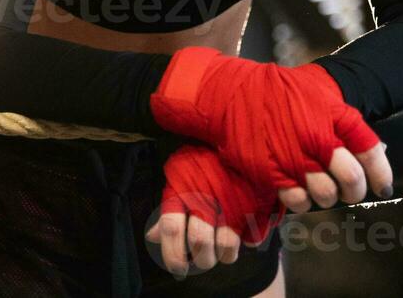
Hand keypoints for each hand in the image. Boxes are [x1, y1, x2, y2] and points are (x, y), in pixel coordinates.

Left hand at [145, 143, 282, 278]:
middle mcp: (204, 198)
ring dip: (223, 256)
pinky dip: (242, 245)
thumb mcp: (179, 180)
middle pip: (198, 240)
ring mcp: (229, 202)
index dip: (172, 254)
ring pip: (225, 244)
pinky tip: (237, 241)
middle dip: (201, 259)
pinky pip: (248, 236)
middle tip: (201, 261)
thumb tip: (151, 237)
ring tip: (220, 253)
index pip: (170, 227)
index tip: (178, 268)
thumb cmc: (200, 162)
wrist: (234, 134)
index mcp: (182, 191)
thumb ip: (167, 211)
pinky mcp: (251, 204)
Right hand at [150, 48, 393, 207]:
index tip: (382, 185)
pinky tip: (299, 192)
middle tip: (350, 192)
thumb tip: (367, 154)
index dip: (381, 174)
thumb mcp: (317, 96)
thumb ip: (342, 123)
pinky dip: (301, 201)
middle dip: (354, 191)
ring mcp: (294, 157)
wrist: (233, 94)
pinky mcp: (271, 173)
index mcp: (333, 116)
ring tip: (323, 192)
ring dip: (328, 198)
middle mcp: (317, 138)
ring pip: (325, 194)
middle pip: (351, 179)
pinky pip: (296, 200)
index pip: (370, 151)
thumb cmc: (277, 93)